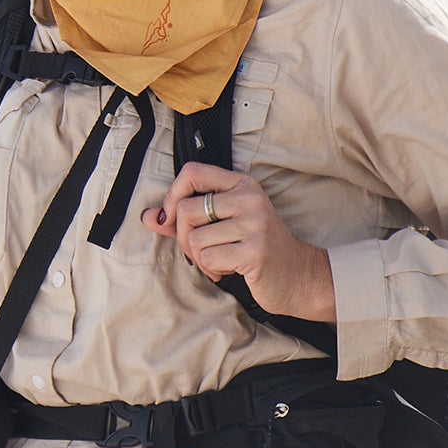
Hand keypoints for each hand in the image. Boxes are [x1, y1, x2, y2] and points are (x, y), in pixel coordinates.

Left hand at [141, 162, 335, 322]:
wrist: (300, 276)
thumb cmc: (256, 248)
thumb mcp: (224, 224)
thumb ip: (185, 219)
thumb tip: (147, 217)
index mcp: (241, 184)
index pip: (192, 172)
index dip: (172, 195)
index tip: (172, 217)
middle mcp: (248, 198)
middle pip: (186, 209)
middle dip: (183, 237)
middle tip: (199, 250)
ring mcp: (253, 224)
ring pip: (195, 238)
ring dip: (199, 258)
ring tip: (219, 260)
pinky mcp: (254, 251)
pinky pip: (207, 258)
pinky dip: (210, 270)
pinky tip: (227, 270)